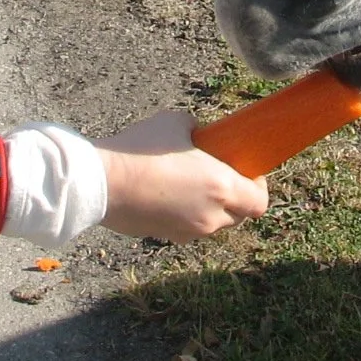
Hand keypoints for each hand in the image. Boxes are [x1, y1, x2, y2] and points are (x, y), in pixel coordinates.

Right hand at [96, 111, 268, 241]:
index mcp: (222, 188)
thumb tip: (199, 134)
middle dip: (234, 199)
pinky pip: (186, 228)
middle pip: (238, 217)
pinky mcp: (164, 237)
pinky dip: (185, 215)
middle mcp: (210, 216)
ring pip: (212, 224)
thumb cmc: (140, 150)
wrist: (100, 182)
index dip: (258, 188)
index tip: (247, 172)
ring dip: (209, 208)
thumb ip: (197, 130)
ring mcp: (187, 231)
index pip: (260, 203)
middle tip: (218, 175)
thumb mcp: (175, 123)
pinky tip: (166, 194)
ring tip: (188, 183)